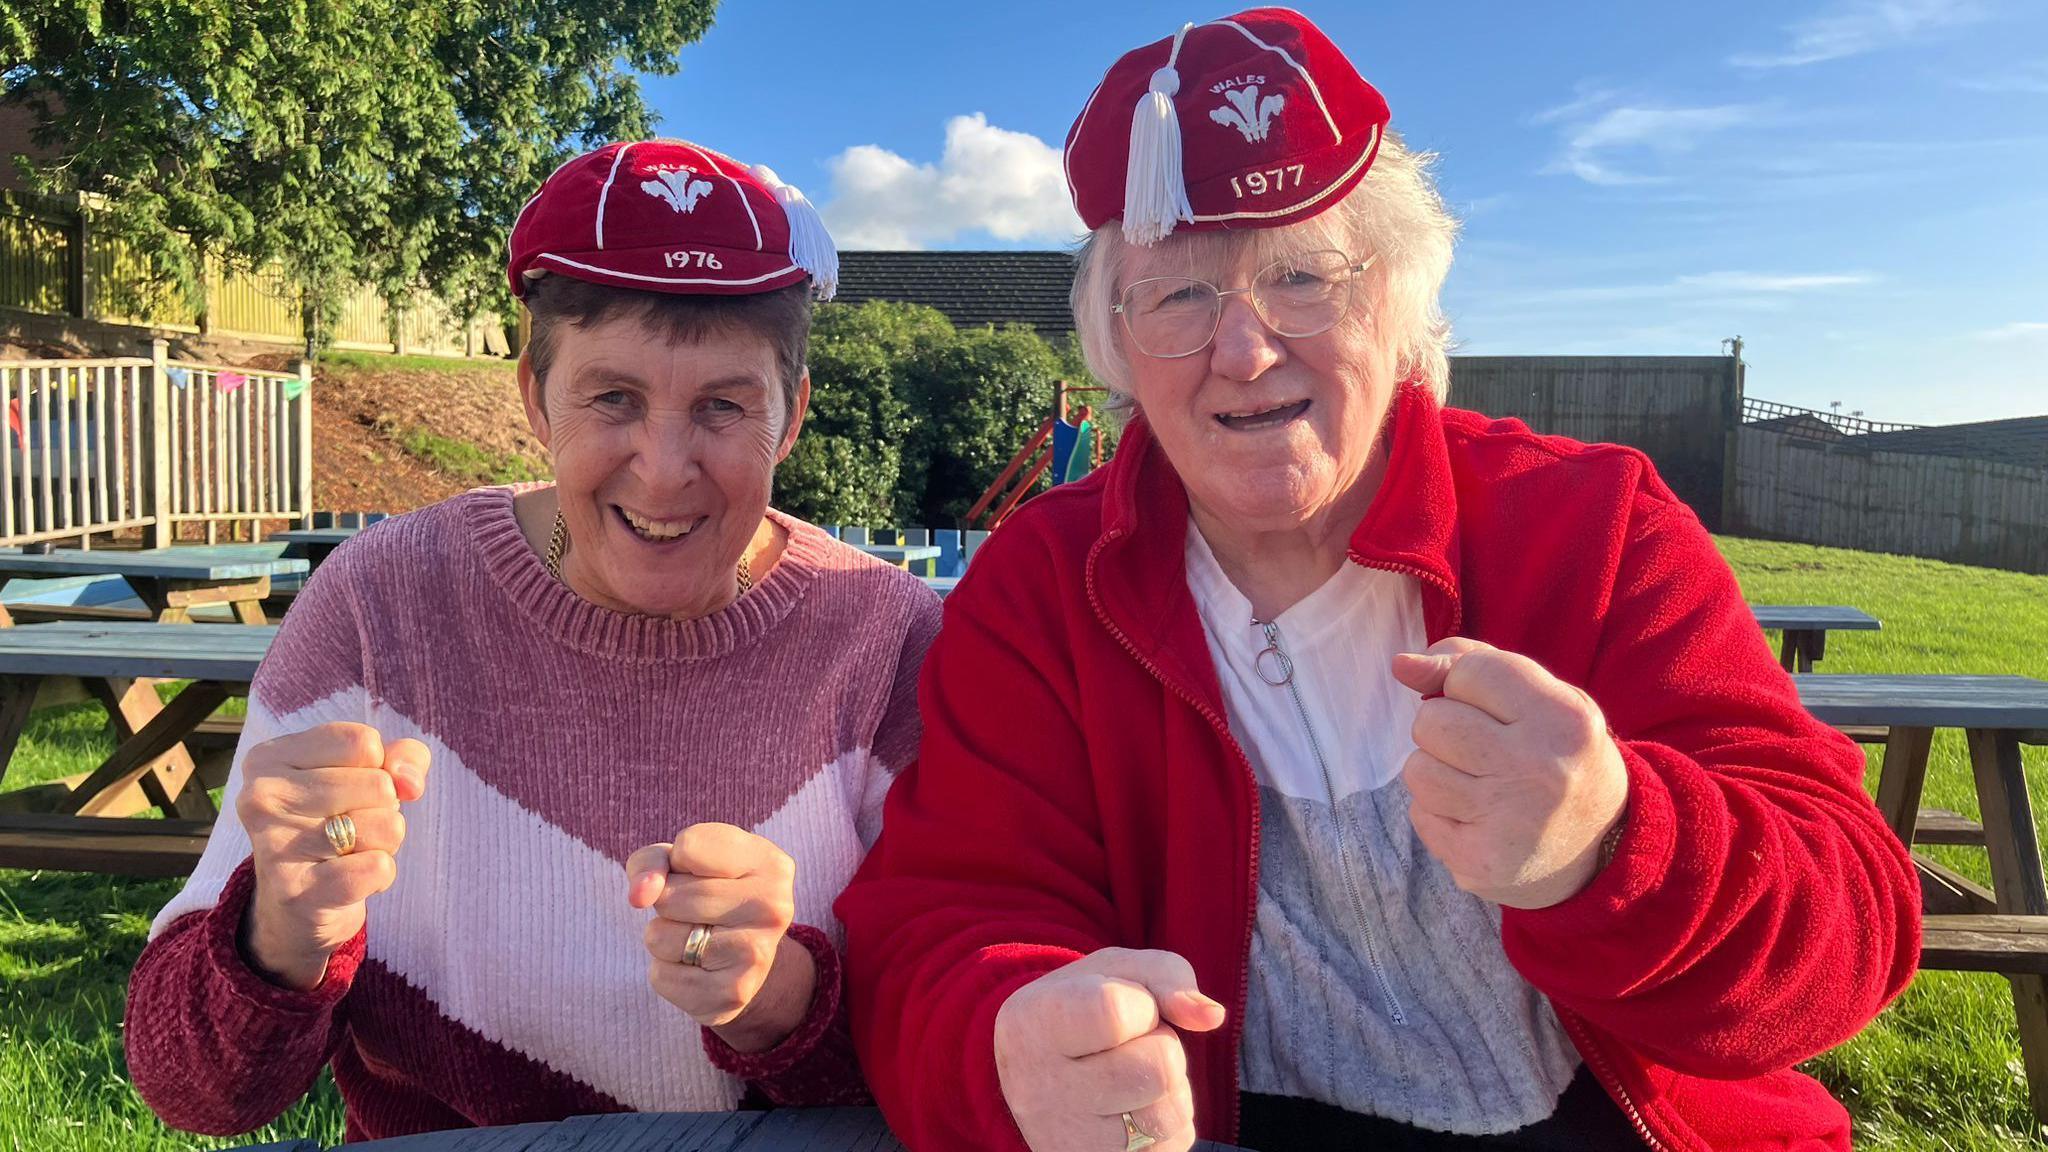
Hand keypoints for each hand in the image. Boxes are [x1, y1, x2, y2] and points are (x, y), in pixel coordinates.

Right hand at [236, 723, 429, 989]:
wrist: (298, 904)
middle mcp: (262, 797)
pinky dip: (381, 875)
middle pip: (380, 784)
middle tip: (350, 827)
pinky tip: (350, 879)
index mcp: (270, 758)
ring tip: (349, 852)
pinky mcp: (297, 892)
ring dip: (384, 843)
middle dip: (384, 808)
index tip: (351, 789)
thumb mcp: (368, 775)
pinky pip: (379, 868)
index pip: (363, 742)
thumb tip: (410, 781)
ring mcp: (275, 846)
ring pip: (386, 827)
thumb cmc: (336, 822)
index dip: (379, 768)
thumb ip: (403, 759)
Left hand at [626, 823, 810, 1051]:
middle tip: (699, 912)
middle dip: (667, 903)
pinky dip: (666, 972)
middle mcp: (773, 907)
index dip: (678, 861)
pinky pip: (661, 976)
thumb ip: (653, 862)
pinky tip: (696, 969)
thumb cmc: (708, 895)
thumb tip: (639, 896)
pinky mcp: (733, 994)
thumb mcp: (682, 863)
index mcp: (770, 863)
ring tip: (697, 939)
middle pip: (669, 896)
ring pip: (659, 936)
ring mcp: (756, 953)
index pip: (689, 846)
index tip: (701, 872)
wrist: (744, 962)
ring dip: (664, 938)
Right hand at [994, 948, 1226, 1151]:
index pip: (1115, 1013)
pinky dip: (1169, 1123)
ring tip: (1133, 1076)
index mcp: (1037, 1024)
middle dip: (1163, 1046)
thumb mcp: (1115, 971)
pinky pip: (1172, 1145)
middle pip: (1159, 1068)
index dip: (1141, 1005)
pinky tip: (1134, 1109)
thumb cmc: (1081, 1008)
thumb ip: (1168, 977)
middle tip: (1129, 1045)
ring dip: (1170, 1088)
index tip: (1121, 1007)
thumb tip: (1211, 1017)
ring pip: (1170, 1113)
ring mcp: (1070, 1140)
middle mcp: (1045, 1090)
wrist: (1034, 1073)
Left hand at [1391, 637, 1628, 909]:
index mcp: (1564, 719)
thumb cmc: (1557, 753)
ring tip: (1481, 784)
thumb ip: (1472, 663)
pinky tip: (1478, 818)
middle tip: (1485, 750)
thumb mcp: (1541, 697)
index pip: (1469, 672)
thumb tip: (1402, 664)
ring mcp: (1507, 821)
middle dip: (1444, 729)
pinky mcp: (1477, 861)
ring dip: (1436, 771)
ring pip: (1417, 770)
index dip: (1466, 685)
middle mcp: (1539, 769)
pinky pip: (1419, 814)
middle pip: (1430, 721)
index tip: (1494, 708)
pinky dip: (1438, 812)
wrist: (1601, 848)